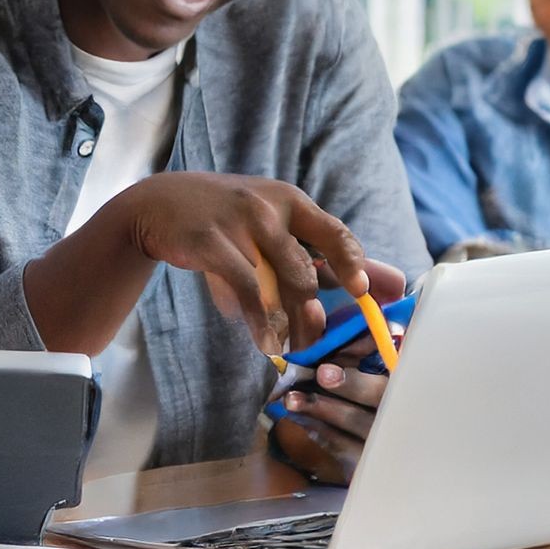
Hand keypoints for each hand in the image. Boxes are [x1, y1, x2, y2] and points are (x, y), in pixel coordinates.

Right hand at [123, 173, 374, 361]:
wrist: (160, 203)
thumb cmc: (228, 218)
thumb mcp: (275, 223)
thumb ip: (326, 253)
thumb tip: (389, 282)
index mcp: (290, 200)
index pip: (334, 233)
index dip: (353, 265)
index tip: (361, 293)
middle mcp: (267, 208)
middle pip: (304, 273)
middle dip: (310, 316)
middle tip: (312, 343)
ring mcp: (236, 224)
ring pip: (275, 286)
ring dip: (284, 324)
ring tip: (285, 347)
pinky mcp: (209, 242)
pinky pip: (244, 290)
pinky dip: (257, 321)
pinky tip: (263, 340)